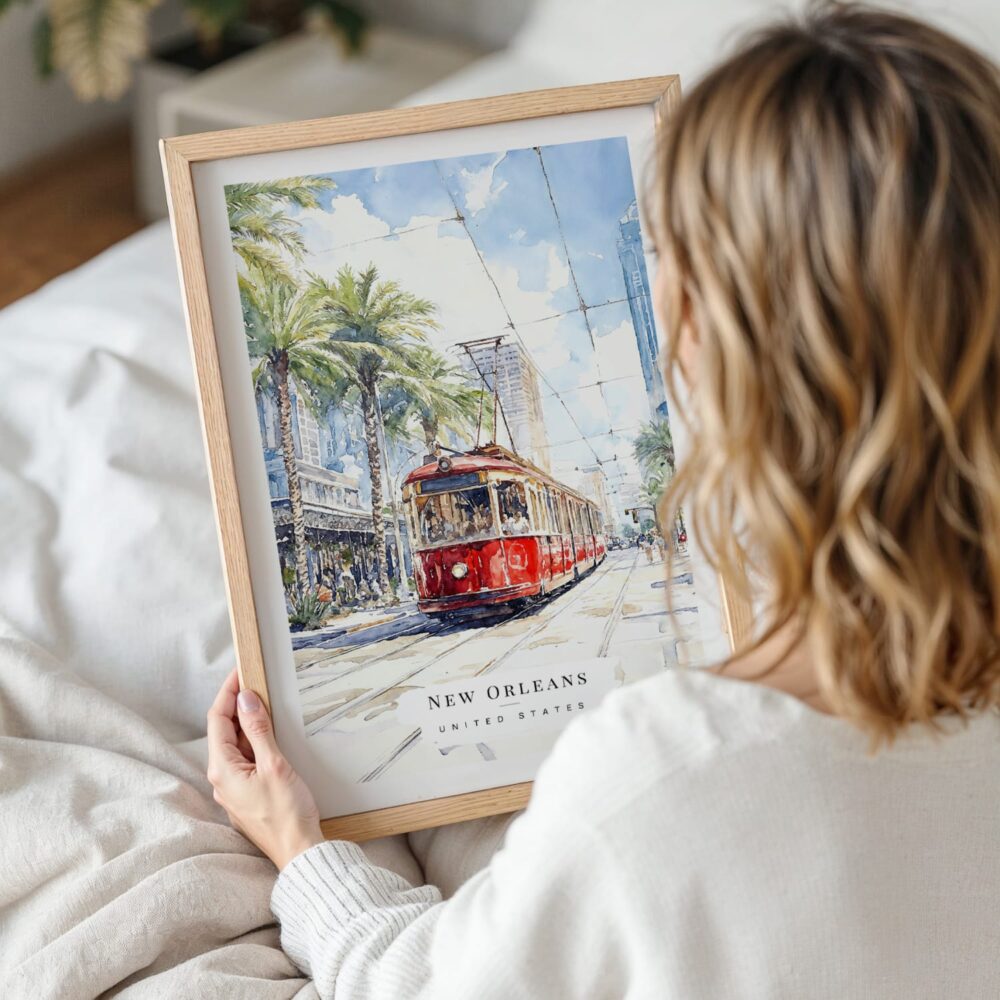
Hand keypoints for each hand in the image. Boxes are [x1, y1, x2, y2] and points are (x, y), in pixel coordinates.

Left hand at [207, 668, 324, 869]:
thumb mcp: (274, 765)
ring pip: (235, 745)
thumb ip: (258, 730)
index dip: (228, 692)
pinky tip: (269, 734)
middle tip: (255, 681)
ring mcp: (233, 788)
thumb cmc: (287, 813)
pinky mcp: (247, 794)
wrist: (299, 852)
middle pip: (223, 731)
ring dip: (247, 722)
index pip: (218, 719)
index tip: (241, 672)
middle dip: (237, 704)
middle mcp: (222, 779)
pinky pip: (245, 759)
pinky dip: (254, 741)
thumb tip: (246, 699)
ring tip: (264, 702)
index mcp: (223, 769)